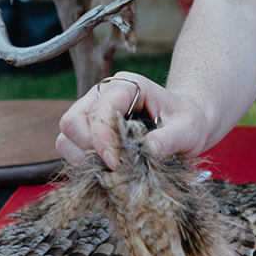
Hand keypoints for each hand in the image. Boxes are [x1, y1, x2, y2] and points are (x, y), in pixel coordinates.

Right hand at [55, 75, 208, 168]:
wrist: (188, 125)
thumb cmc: (188, 121)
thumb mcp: (188, 129)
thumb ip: (169, 140)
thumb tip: (146, 151)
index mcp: (126, 86)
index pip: (99, 111)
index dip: (102, 139)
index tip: (116, 164)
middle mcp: (103, 95)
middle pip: (72, 121)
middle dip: (89, 149)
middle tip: (113, 167)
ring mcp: (93, 112)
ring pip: (67, 136)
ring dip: (82, 158)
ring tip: (111, 169)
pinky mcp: (90, 132)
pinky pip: (71, 149)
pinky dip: (83, 163)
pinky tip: (107, 169)